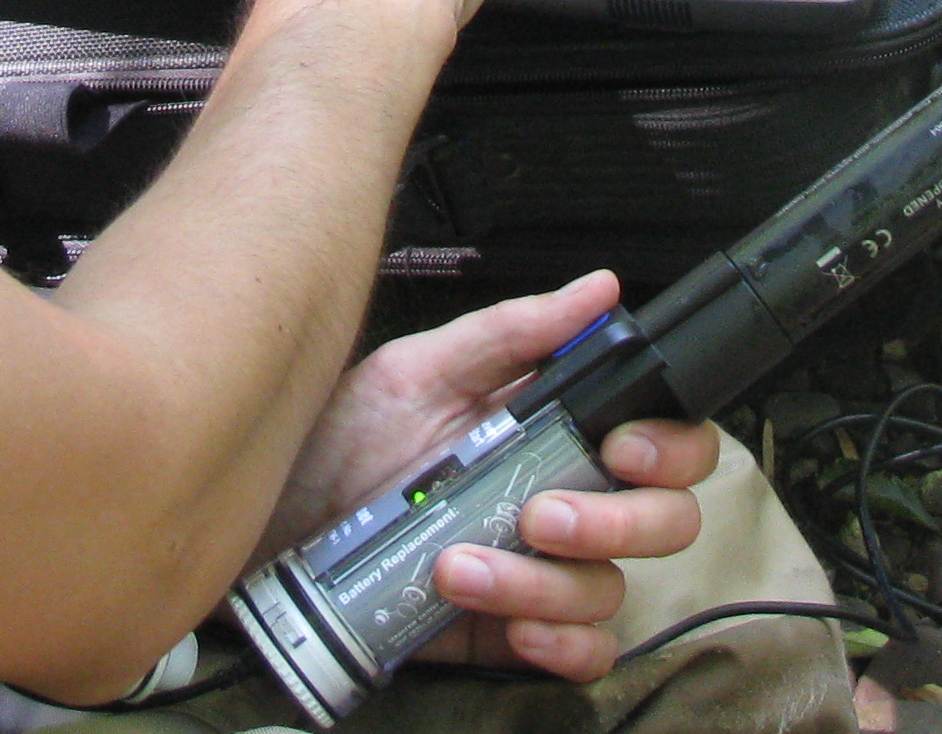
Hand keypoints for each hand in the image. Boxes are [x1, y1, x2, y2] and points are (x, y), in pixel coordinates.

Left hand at [258, 273, 716, 681]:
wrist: (271, 525)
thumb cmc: (342, 439)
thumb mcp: (419, 370)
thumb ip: (513, 331)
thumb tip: (598, 288)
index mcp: (556, 426)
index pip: (662, 437)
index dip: (669, 447)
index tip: (623, 448)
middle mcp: (563, 495)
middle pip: (663, 521)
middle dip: (617, 522)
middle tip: (540, 514)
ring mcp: (541, 567)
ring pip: (610, 590)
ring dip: (547, 584)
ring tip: (462, 565)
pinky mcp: (511, 629)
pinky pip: (580, 653)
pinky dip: (560, 644)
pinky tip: (510, 623)